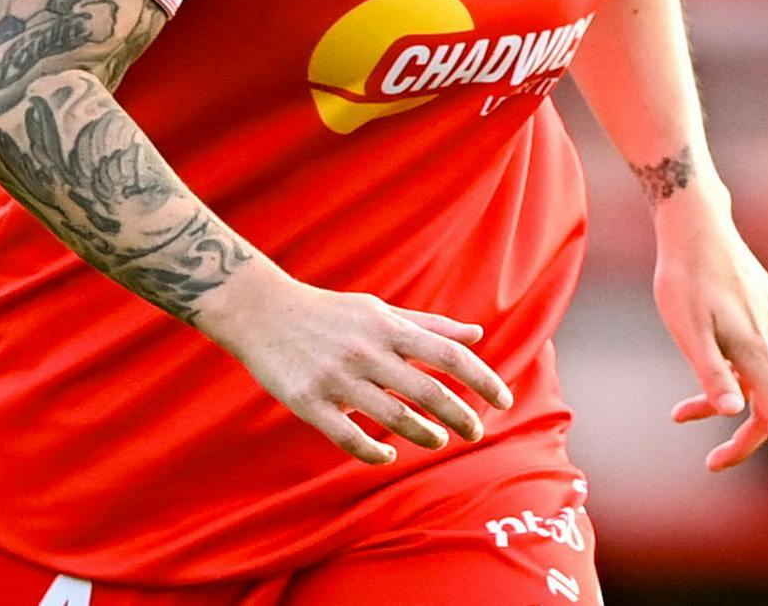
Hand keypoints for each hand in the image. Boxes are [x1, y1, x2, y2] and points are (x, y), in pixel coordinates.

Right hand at [198, 266, 514, 465]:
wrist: (263, 312)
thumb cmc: (332, 313)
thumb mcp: (381, 311)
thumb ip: (430, 326)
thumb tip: (477, 334)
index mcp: (388, 327)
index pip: (447, 355)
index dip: (481, 379)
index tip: (504, 400)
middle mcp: (367, 352)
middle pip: (428, 392)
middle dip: (460, 416)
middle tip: (477, 432)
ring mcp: (338, 379)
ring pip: (394, 419)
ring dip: (424, 435)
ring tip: (438, 440)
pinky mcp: (310, 404)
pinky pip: (349, 439)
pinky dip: (374, 452)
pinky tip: (387, 456)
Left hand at [652, 192, 767, 491]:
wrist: (695, 222)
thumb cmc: (684, 277)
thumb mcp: (687, 330)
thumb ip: (711, 373)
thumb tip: (732, 414)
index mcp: (758, 351)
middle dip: (741, 439)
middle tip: (709, 463)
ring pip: (759, 379)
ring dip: (727, 401)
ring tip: (680, 413)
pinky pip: (757, 354)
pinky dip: (734, 373)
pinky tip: (705, 359)